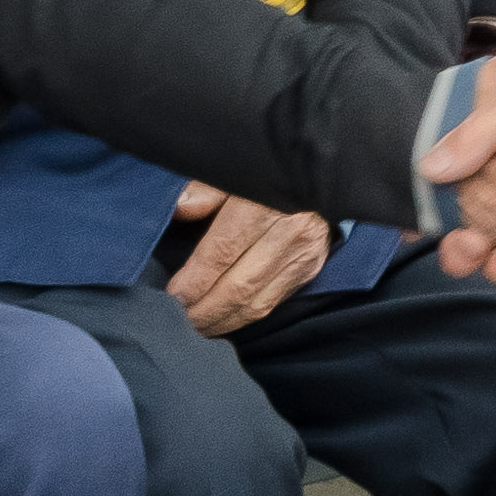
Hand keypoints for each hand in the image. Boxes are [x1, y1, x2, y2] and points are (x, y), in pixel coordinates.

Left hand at [162, 182, 332, 330]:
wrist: (324, 169)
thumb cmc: (271, 168)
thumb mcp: (235, 167)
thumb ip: (206, 189)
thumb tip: (179, 208)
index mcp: (264, 204)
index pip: (221, 254)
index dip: (194, 281)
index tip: (172, 296)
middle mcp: (289, 233)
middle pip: (239, 287)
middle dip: (204, 311)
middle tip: (178, 321)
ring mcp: (303, 254)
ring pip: (258, 302)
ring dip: (224, 321)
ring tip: (197, 327)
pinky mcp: (311, 267)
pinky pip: (274, 301)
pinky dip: (246, 315)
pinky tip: (225, 319)